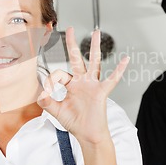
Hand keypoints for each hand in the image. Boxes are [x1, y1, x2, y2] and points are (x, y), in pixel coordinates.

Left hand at [37, 27, 128, 144]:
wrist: (88, 135)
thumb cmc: (75, 123)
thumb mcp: (57, 111)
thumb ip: (47, 102)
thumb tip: (40, 94)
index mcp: (71, 85)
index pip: (59, 74)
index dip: (51, 81)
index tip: (47, 91)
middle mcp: (82, 82)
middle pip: (77, 58)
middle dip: (72, 44)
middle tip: (70, 29)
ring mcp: (93, 85)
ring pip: (94, 62)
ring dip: (94, 47)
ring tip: (96, 33)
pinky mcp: (101, 92)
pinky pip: (112, 79)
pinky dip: (119, 70)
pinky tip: (125, 59)